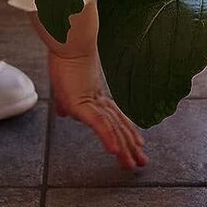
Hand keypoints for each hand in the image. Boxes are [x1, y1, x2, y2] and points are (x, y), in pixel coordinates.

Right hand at [47, 48, 146, 170]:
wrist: (68, 42)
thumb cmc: (65, 58)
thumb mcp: (63, 87)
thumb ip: (65, 102)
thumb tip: (63, 114)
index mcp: (96, 97)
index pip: (116, 119)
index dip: (127, 133)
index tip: (138, 145)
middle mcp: (99, 101)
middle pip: (119, 127)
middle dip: (131, 146)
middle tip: (142, 162)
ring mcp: (92, 102)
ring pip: (113, 129)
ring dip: (123, 148)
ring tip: (132, 164)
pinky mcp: (82, 103)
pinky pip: (99, 124)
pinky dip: (108, 138)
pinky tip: (114, 151)